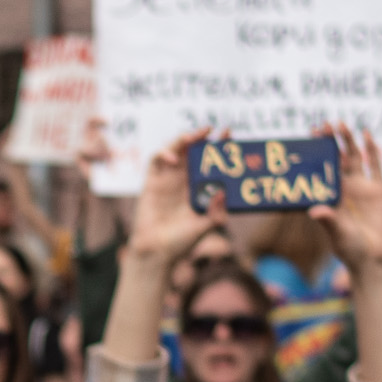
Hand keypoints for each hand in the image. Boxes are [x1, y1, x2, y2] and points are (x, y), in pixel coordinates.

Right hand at [126, 128, 224, 267]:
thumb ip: (216, 213)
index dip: (219, 146)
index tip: (229, 135)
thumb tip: (223, 193)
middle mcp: (184, 178)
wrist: (157, 252)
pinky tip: (174, 160)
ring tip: (194, 136)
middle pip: (193, 149)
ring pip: (175, 149)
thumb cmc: (181, 241)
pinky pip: (156, 159)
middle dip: (202, 136)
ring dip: (183, 139)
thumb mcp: (206, 226)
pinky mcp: (152, 180)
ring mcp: (168, 178)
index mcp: (200, 186)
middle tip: (213, 129)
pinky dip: (164, 153)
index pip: (210, 160)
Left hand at [314, 126, 381, 273]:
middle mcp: (345, 189)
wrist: (373, 258)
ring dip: (347, 141)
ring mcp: (362, 187)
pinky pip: (374, 165)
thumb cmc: (350, 249)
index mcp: (331, 196)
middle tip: (321, 125)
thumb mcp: (338, 234)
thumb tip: (315, 211)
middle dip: (329, 142)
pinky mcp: (379, 189)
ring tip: (339, 124)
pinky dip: (371, 150)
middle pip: (336, 159)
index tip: (308, 139)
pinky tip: (365, 134)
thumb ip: (329, 220)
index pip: (321, 170)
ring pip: (354, 157)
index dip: (316, 155)